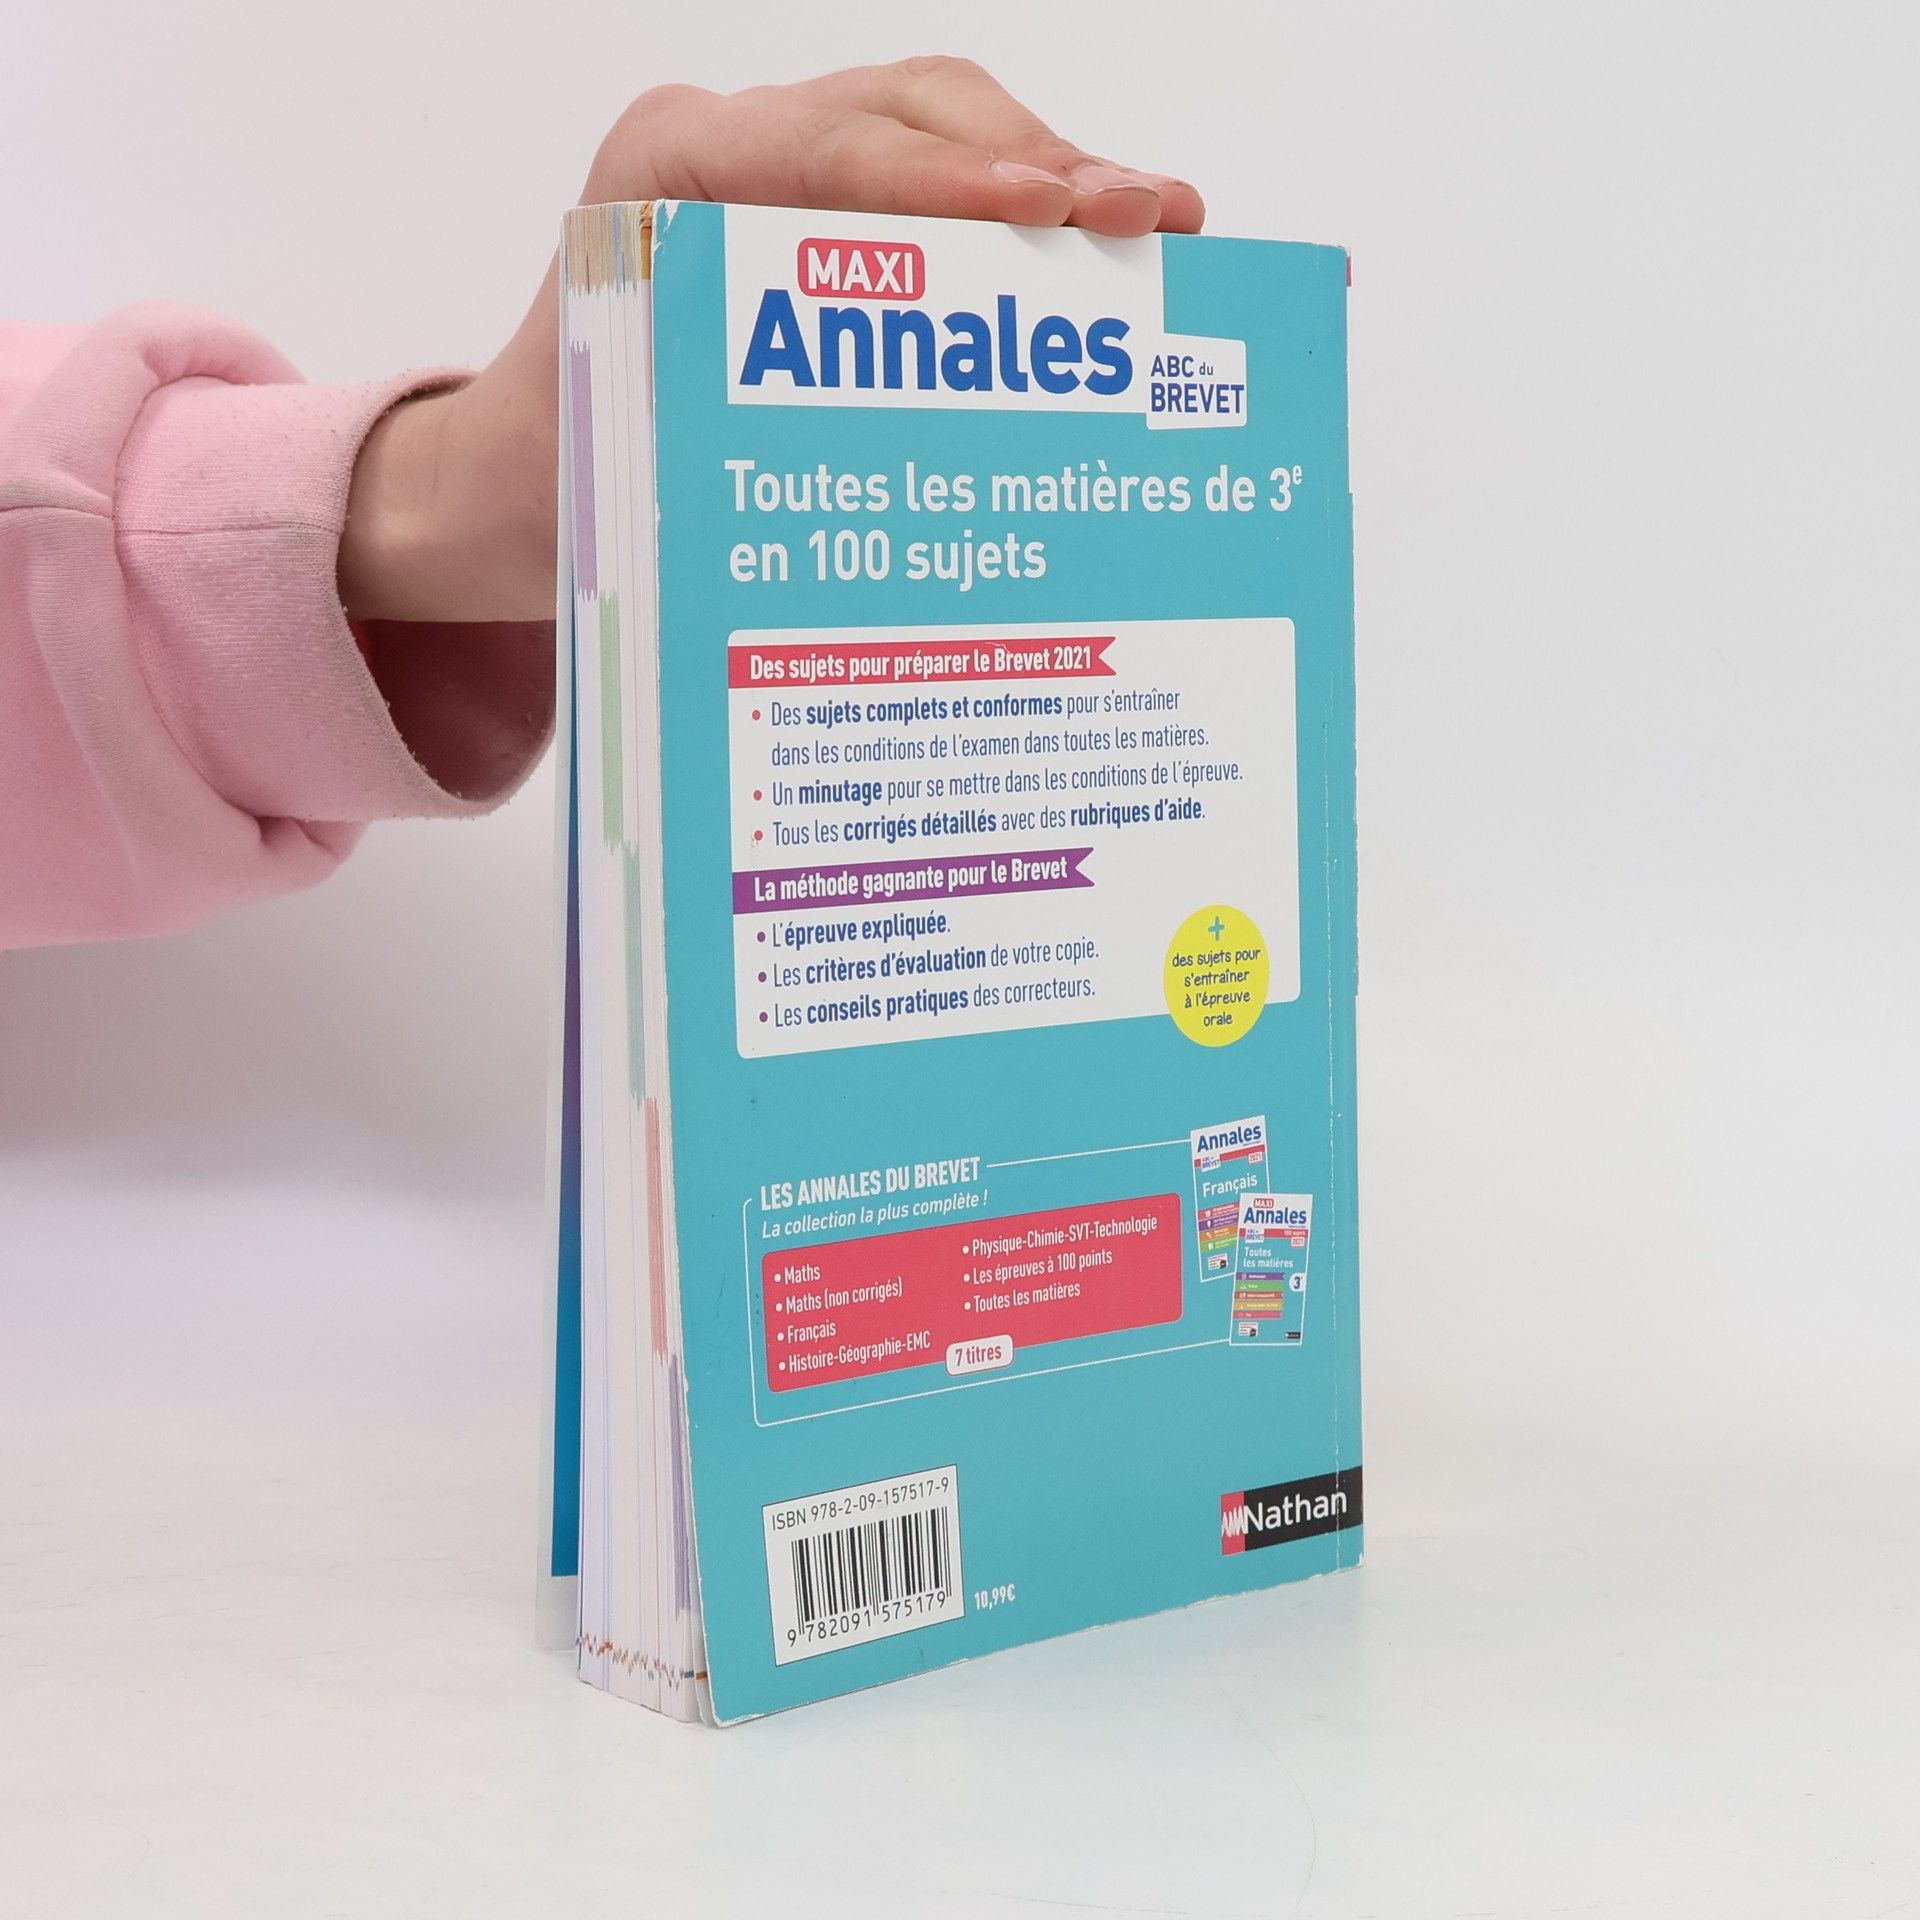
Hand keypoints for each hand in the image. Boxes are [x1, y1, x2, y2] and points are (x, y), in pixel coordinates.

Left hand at [339, 58, 1204, 623]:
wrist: (506, 481)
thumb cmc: (560, 479)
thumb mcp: (629, 465)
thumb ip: (743, 450)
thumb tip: (904, 520)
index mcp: (663, 173)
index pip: (825, 148)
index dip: (946, 178)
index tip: (1050, 208)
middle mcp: (727, 149)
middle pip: (911, 112)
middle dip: (1040, 162)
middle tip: (1151, 216)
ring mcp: (780, 173)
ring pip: (940, 134)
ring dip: (1054, 179)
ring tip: (1161, 228)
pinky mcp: (822, 217)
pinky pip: (938, 189)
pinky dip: (1024, 221)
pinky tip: (1105, 259)